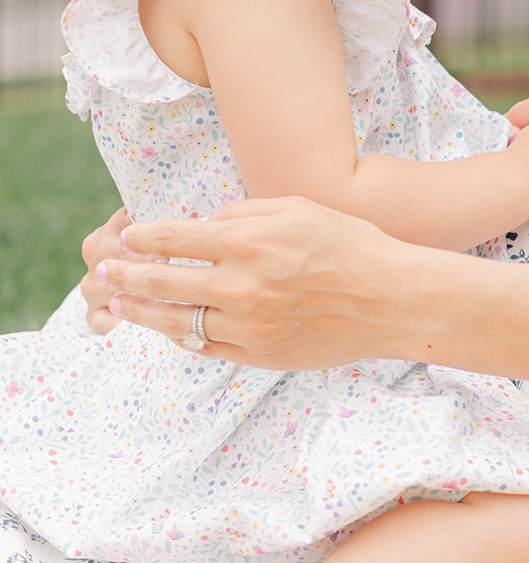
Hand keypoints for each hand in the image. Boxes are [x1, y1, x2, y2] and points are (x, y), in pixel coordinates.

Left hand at [91, 197, 418, 369]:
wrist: (390, 299)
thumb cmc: (348, 244)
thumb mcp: (296, 209)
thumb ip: (244, 214)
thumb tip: (204, 226)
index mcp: (248, 242)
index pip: (175, 238)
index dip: (143, 238)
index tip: (127, 236)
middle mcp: (240, 285)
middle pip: (163, 282)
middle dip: (125, 275)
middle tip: (104, 272)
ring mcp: (248, 325)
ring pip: (178, 321)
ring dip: (144, 312)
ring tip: (122, 304)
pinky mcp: (259, 354)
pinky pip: (208, 346)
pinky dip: (185, 337)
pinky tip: (173, 328)